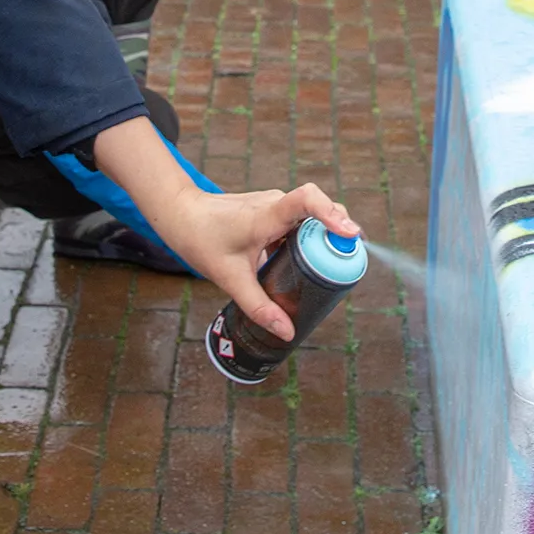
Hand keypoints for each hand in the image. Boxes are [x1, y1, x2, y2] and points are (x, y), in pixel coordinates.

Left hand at [90, 118, 358, 340]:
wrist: (182, 216)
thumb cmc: (203, 241)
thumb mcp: (231, 279)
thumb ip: (260, 307)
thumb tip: (287, 332)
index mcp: (265, 216)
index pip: (306, 200)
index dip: (332, 214)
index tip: (351, 234)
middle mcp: (275, 205)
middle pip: (320, 208)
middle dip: (340, 231)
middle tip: (350, 260)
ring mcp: (275, 205)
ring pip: (312, 215)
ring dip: (326, 235)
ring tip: (336, 264)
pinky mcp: (273, 211)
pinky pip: (301, 221)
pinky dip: (312, 238)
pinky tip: (311, 263)